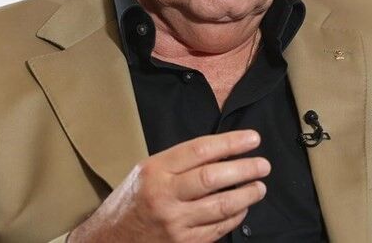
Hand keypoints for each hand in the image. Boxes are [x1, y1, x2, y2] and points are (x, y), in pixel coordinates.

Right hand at [68, 130, 269, 242]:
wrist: (108, 240)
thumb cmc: (132, 200)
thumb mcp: (148, 171)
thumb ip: (181, 162)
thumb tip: (224, 152)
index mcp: (155, 170)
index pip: (200, 150)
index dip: (231, 143)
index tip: (253, 139)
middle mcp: (164, 195)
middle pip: (213, 178)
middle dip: (245, 169)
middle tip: (263, 165)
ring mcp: (174, 223)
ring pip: (221, 206)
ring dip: (247, 195)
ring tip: (259, 187)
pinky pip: (218, 228)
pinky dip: (235, 217)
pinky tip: (242, 208)